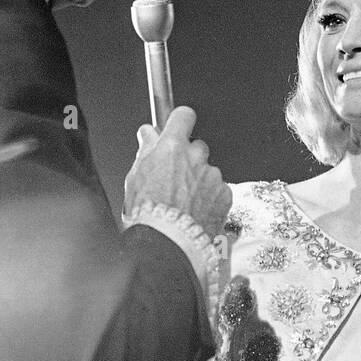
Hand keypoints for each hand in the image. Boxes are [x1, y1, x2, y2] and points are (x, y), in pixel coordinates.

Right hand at [124, 106, 230, 240]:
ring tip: (183, 203)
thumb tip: (148, 133)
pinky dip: (210, 198)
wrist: (168, 243)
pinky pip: (218, 189)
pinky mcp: (225, 193)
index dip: (180, 121)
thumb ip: (146, 150)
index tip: (177, 128)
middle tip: (175, 179)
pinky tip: (195, 211)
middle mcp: (197, 156)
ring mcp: (213, 175)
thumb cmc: (148, 213)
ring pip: (208, 170)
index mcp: (172, 147)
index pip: (184, 116)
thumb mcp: (135, 177)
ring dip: (199, 181)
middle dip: (189, 158)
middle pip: (197, 146)